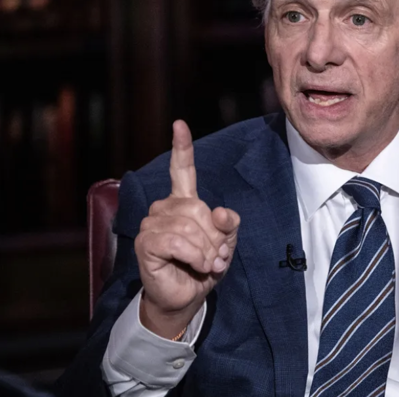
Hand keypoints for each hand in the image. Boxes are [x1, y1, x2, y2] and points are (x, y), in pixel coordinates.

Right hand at [134, 120, 239, 338]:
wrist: (187, 297)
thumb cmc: (205, 267)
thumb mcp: (226, 244)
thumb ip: (229, 225)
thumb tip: (221, 213)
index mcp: (184, 202)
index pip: (182, 170)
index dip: (182, 147)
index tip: (179, 125)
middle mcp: (165, 208)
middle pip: (199, 209)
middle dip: (214, 237)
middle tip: (216, 257)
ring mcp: (152, 224)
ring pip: (189, 227)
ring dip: (206, 251)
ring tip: (207, 264)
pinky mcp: (146, 242)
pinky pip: (177, 241)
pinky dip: (193, 256)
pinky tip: (197, 266)